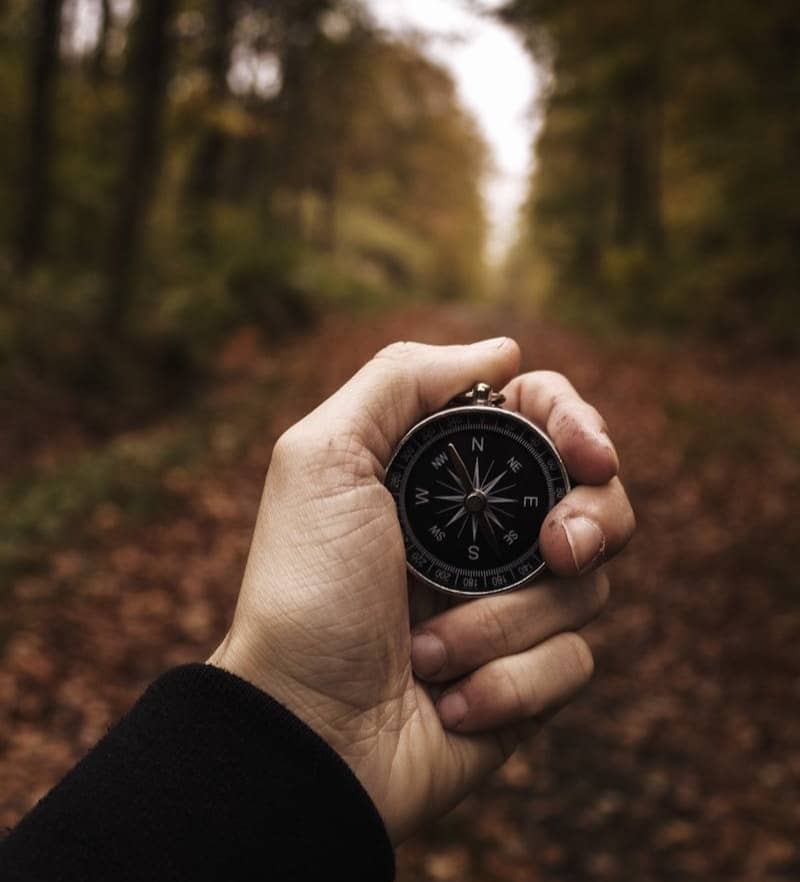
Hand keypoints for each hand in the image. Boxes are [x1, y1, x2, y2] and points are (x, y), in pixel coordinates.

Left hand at [209, 338, 634, 842]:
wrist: (301, 728)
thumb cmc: (304, 590)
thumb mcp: (324, 458)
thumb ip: (402, 380)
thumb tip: (505, 351)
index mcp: (444, 474)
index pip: (543, 420)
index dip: (579, 425)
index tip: (590, 456)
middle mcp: (484, 531)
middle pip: (594, 498)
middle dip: (589, 520)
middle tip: (553, 548)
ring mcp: (508, 604)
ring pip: (588, 585)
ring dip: (502, 623)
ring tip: (427, 650)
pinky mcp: (526, 676)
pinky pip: (573, 663)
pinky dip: (509, 683)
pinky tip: (447, 701)